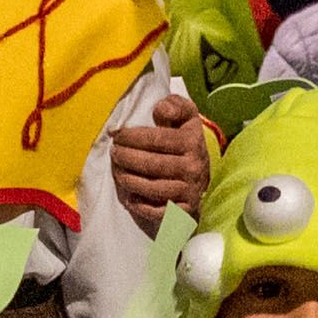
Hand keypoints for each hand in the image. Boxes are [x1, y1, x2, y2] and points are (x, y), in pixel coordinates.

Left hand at [111, 92, 215, 235]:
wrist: (203, 171)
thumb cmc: (185, 139)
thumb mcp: (186, 116)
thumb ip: (174, 106)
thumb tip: (160, 110)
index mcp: (191, 142)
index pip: (156, 139)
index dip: (132, 138)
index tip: (117, 136)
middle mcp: (192, 167)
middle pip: (151, 164)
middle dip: (126, 158)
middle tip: (114, 154)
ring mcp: (189, 191)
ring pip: (152, 188)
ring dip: (129, 181)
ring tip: (117, 172)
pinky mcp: (184, 210)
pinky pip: (159, 212)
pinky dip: (141, 206)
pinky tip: (130, 197)